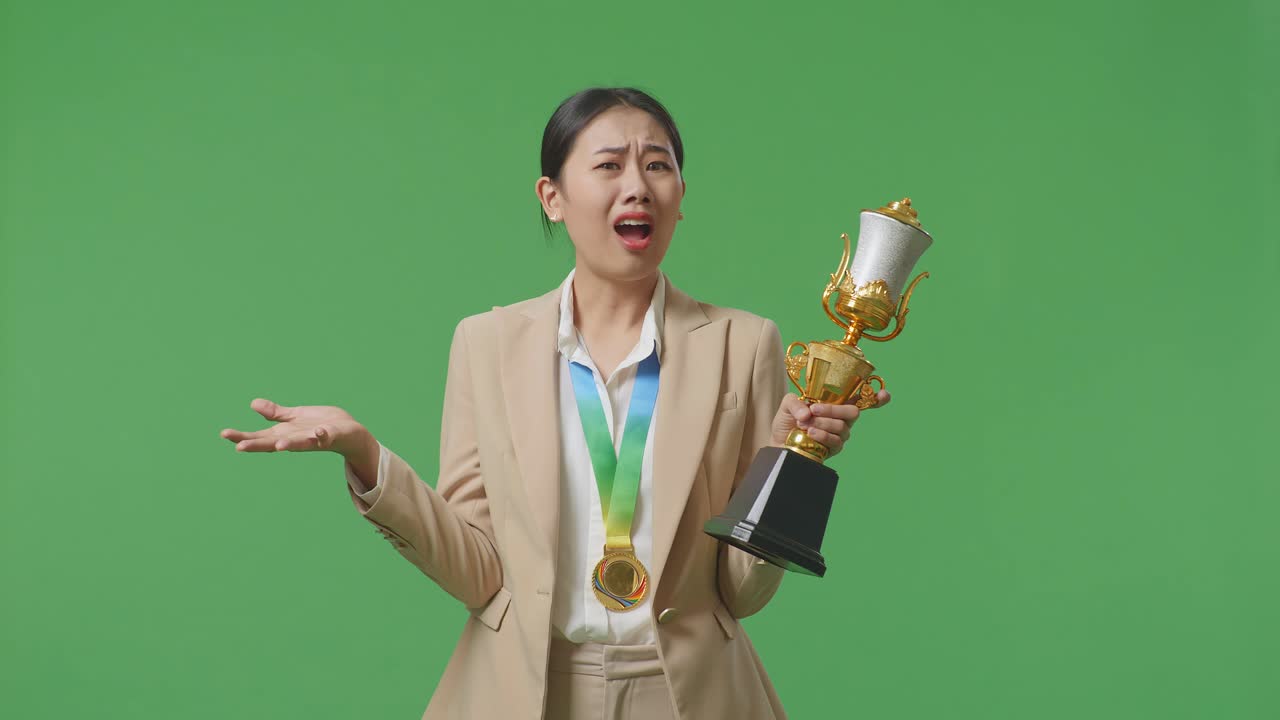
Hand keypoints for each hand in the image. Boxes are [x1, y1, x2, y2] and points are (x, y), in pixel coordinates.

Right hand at [219, 398, 368, 456]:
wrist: (349, 433)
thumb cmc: (321, 425)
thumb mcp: (295, 417)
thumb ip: (275, 414)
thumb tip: (252, 404)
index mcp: (285, 434)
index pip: (259, 437)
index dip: (242, 436)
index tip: (224, 434)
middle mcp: (296, 439)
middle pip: (273, 443)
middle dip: (257, 445)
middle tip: (239, 447)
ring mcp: (313, 439)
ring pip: (299, 444)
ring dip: (289, 444)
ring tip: (279, 445)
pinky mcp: (331, 436)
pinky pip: (326, 437)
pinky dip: (322, 436)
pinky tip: (318, 432)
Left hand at [769, 390, 890, 458]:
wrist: (780, 443)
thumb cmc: (787, 421)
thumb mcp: (787, 404)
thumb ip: (796, 402)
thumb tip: (808, 411)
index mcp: (836, 403)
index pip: (861, 399)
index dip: (877, 398)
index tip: (885, 395)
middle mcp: (842, 418)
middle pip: (854, 412)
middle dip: (834, 410)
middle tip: (814, 409)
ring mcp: (840, 434)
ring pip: (842, 426)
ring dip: (823, 423)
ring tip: (805, 424)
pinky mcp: (834, 448)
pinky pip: (836, 441)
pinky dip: (823, 435)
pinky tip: (811, 433)